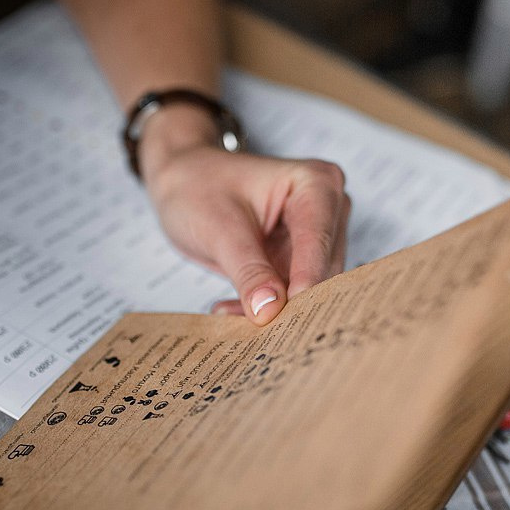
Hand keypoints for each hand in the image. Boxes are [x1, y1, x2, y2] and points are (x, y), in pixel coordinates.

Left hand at [142, 131, 349, 325]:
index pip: (318, 240)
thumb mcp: (219, 228)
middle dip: (291, 301)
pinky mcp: (298, 261)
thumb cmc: (198, 185)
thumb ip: (248, 271)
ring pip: (308, 288)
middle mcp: (327, 209)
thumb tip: (270, 310)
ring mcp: (315, 237)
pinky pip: (290, 295)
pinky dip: (262, 306)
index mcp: (316, 184)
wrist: (182, 180)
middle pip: (322, 269)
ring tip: (232, 314)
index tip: (288, 312)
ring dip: (274, 308)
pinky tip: (230, 310)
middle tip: (261, 329)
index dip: (305, 279)